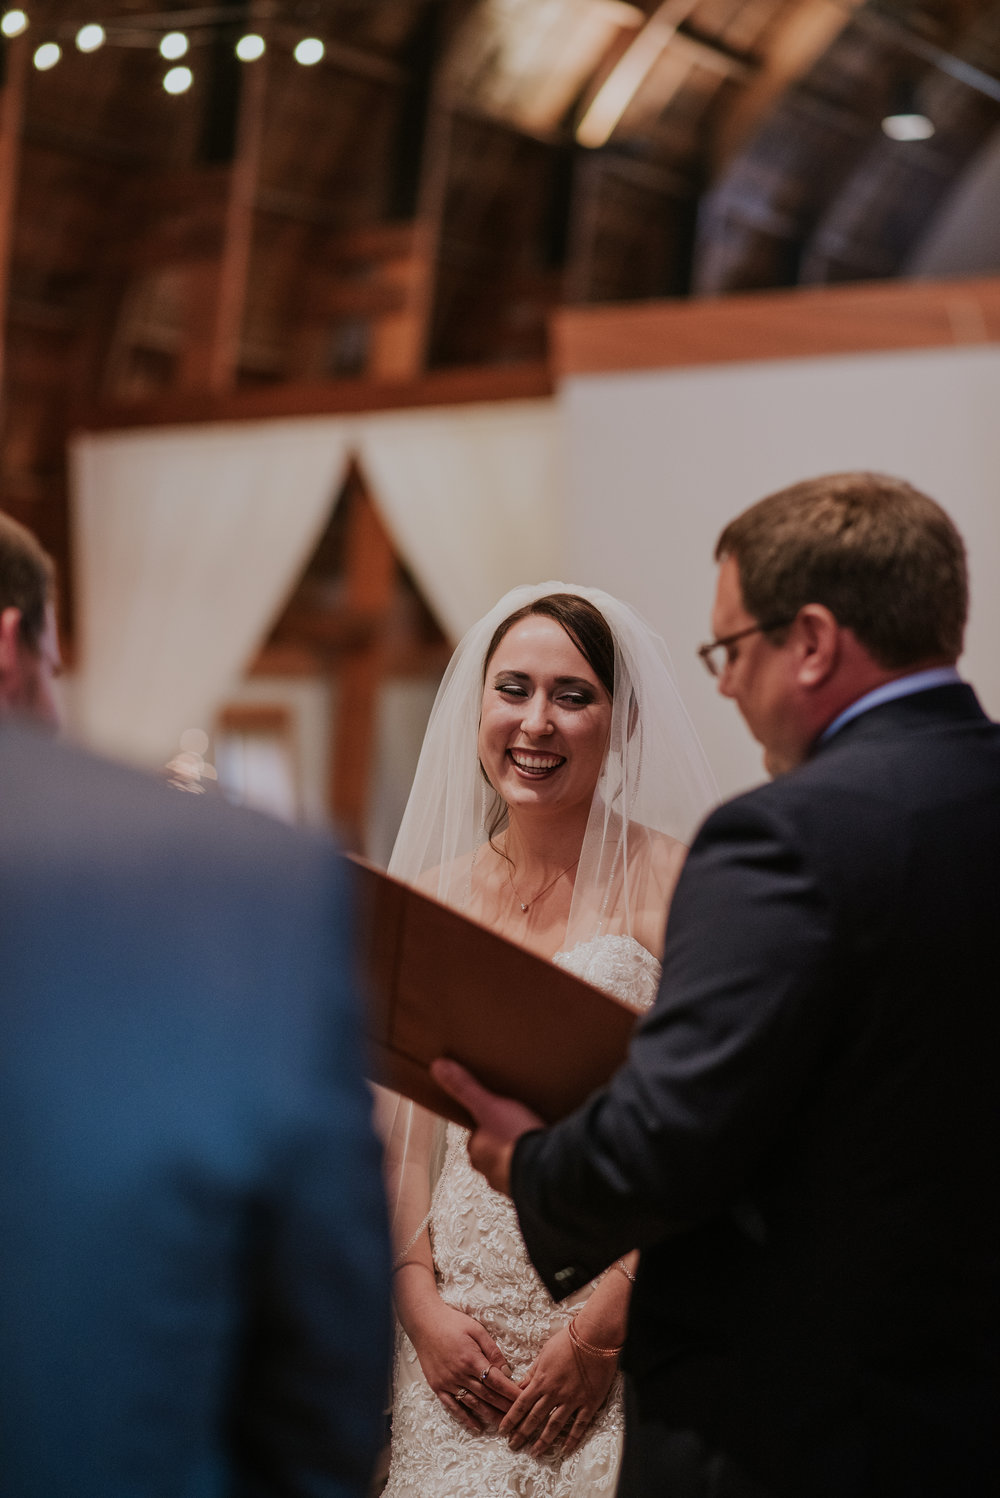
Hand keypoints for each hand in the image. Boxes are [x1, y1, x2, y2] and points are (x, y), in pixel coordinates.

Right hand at [408, 1299, 520, 1434]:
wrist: (423, 1323)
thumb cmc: (452, 1322)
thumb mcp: (476, 1329)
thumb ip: (492, 1350)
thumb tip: (507, 1370)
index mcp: (471, 1359)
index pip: (496, 1381)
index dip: (511, 1392)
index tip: (524, 1400)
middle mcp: (460, 1374)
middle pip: (487, 1395)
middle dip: (505, 1408)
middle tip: (519, 1419)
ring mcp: (448, 1383)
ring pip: (473, 1404)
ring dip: (490, 1416)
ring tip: (504, 1426)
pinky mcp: (437, 1387)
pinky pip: (453, 1407)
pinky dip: (466, 1418)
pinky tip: (477, 1427)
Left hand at [431, 1059, 543, 1195]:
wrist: (547, 1171)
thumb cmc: (514, 1138)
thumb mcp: (488, 1106)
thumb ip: (465, 1088)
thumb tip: (437, 1067)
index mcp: (477, 1151)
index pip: (476, 1135)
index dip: (488, 1123)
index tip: (500, 1112)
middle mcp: (489, 1171)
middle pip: (493, 1151)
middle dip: (504, 1140)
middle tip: (518, 1124)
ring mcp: (510, 1182)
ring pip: (511, 1164)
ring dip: (519, 1155)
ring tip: (533, 1139)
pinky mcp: (531, 1188)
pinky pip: (530, 1174)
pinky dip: (535, 1166)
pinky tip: (545, 1155)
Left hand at [499, 1324, 616, 1457]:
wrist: (594, 1337)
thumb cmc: (567, 1341)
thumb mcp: (544, 1354)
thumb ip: (532, 1373)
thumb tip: (519, 1387)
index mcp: (542, 1379)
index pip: (521, 1404)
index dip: (511, 1419)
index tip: (503, 1431)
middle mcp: (554, 1392)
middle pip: (535, 1418)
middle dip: (522, 1434)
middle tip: (513, 1446)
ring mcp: (572, 1399)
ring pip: (554, 1425)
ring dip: (543, 1441)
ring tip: (534, 1452)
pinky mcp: (589, 1402)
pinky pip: (579, 1425)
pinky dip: (572, 1439)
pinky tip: (565, 1449)